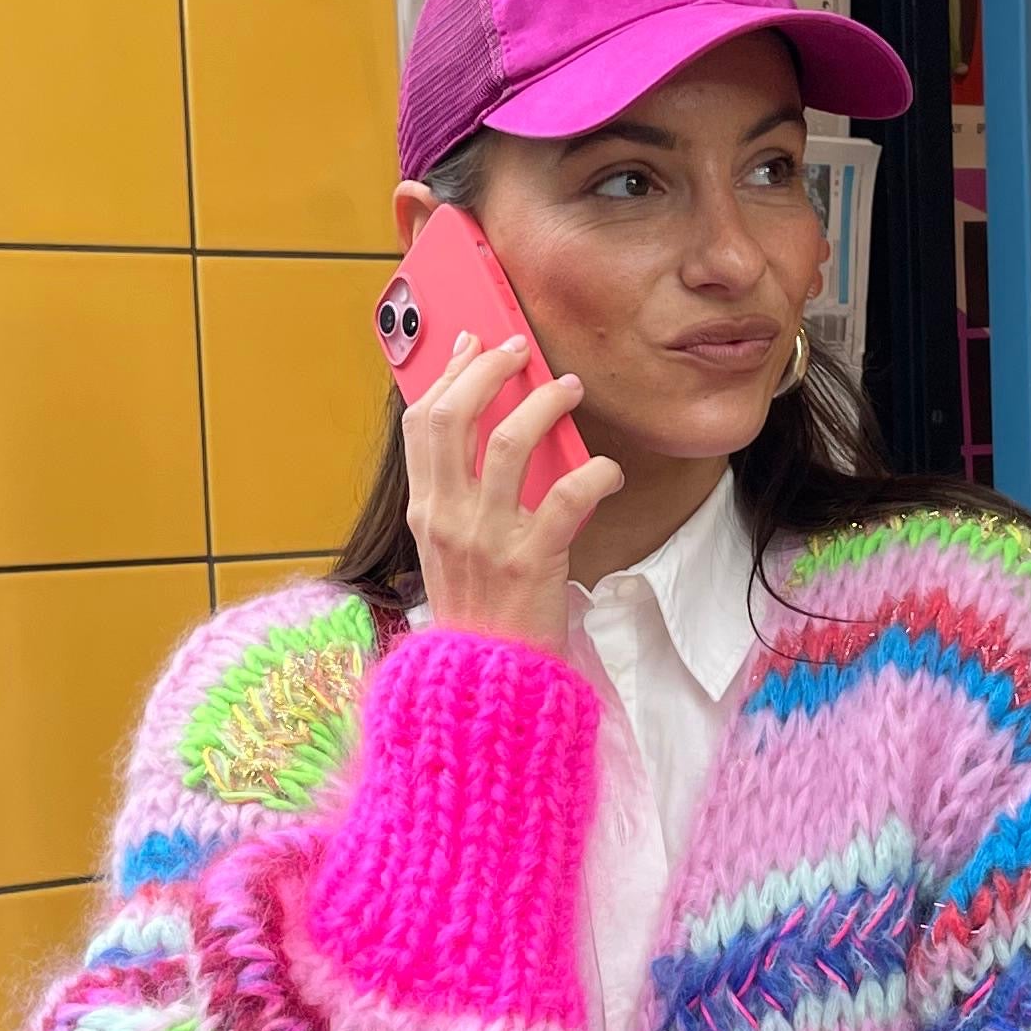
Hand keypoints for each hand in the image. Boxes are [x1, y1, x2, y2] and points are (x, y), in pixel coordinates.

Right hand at [404, 334, 619, 656]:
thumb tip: (493, 438)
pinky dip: (594, 474)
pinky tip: (609, 470)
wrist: (485, 684)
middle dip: (489, 370)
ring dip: (544, 405)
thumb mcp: (451, 551)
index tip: (470, 345)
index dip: (447, 375)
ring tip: (569, 390)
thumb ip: (462, 499)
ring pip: (509, 442)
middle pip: (454, 417)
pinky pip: (567, 497)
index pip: (422, 423)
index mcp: (425, 512)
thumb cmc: (479, 615)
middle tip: (522, 353)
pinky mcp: (531, 561)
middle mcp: (447, 518)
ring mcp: (486, 538)